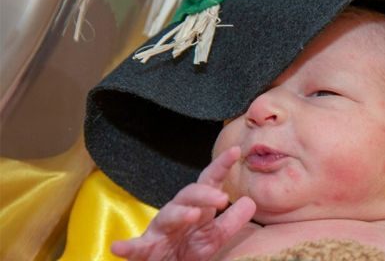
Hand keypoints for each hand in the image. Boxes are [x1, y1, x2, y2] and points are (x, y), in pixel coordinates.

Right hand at [111, 146, 255, 260]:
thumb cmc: (188, 250)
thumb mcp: (214, 237)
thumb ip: (231, 221)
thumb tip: (250, 201)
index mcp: (195, 208)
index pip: (209, 182)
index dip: (221, 166)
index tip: (236, 150)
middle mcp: (176, 213)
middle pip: (189, 195)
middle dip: (204, 194)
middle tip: (222, 199)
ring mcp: (159, 230)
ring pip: (167, 216)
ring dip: (180, 214)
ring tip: (192, 215)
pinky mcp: (144, 249)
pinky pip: (135, 247)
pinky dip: (127, 246)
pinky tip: (118, 246)